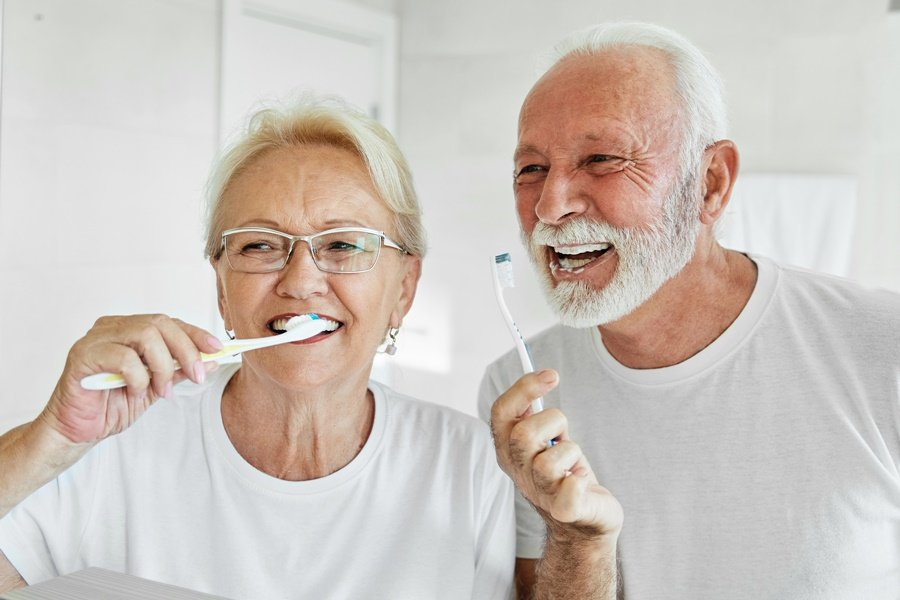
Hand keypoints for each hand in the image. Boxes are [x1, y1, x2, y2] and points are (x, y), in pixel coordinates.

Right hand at [40, 314, 222, 444]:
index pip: (169, 323)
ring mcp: (95, 338)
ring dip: (163, 365)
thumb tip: (210, 360)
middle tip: (197, 375)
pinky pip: (122, 357)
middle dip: (186, 349)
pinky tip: (136, 391)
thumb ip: (178, 371)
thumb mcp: (155, 387)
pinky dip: (138, 376)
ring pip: (145, 334)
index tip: (218, 349)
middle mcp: (112, 327)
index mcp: (129, 329)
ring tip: (162, 390)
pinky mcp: (82, 355)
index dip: (196, 334)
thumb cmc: (112, 405)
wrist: (78, 430)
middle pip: (160, 323)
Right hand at [490, 369, 622, 546]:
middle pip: (522, 435)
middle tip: (563, 433)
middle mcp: (518, 471)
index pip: (501, 413)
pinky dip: (577, 483)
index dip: (523, 389)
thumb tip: (541, 376)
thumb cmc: (565, 471)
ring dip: (571, 452)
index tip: (551, 375)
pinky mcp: (564, 511)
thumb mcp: (546, 438)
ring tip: (574, 464)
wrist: (584, 521)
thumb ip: (536, 414)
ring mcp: (539, 493)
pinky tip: (581, 481)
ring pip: (548, 462)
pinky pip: (567, 494)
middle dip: (552, 422)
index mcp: (508, 450)